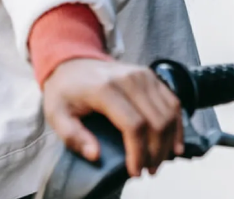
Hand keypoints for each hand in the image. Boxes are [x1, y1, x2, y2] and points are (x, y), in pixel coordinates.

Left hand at [42, 58, 183, 177]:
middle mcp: (127, 78)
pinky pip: (173, 102)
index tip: (135, 172)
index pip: (134, 126)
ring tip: (156, 161)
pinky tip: (173, 144)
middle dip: (156, 153)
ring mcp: (141, 75)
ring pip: (168, 114)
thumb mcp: (56, 113)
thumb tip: (94, 155)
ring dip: (168, 143)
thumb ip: (72, 136)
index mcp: (105, 88)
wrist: (71, 62)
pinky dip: (177, 126)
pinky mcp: (150, 75)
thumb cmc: (65, 90)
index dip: (139, 154)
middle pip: (156, 122)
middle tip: (148, 170)